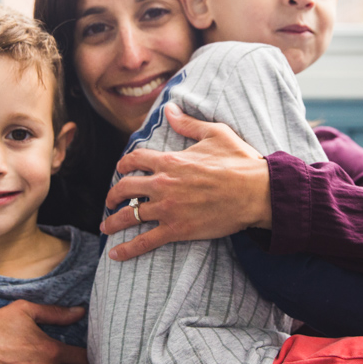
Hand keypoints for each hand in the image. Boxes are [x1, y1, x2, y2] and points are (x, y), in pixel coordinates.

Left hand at [101, 103, 271, 261]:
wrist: (256, 192)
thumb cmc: (240, 162)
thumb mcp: (215, 133)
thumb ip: (188, 124)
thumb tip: (170, 109)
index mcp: (170, 161)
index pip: (134, 160)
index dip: (124, 164)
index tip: (121, 169)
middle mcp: (163, 184)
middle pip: (125, 188)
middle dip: (112, 195)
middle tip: (109, 201)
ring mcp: (168, 208)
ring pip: (130, 216)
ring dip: (113, 222)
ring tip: (106, 227)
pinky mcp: (177, 229)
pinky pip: (145, 241)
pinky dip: (128, 249)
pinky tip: (116, 255)